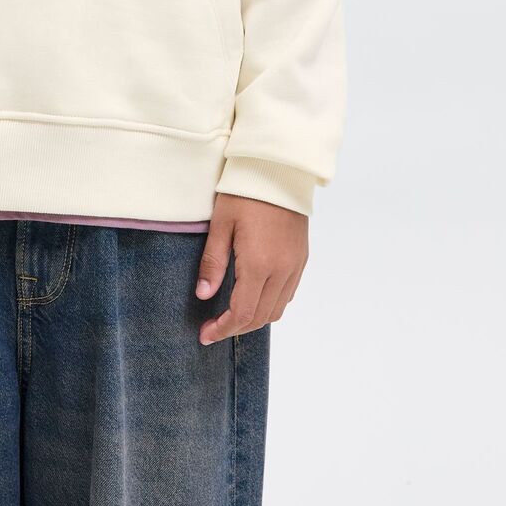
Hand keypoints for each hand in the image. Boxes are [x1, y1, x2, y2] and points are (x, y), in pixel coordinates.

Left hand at [194, 192, 307, 345]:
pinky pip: (288, 293)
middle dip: (236, 328)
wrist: (279, 169)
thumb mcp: (221, 224)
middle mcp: (282, 270)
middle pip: (261, 317)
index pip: (242, 312)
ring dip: (254, 318)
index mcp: (259, 263)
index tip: (205, 335)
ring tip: (231, 314)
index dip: (223, 329)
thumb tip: (204, 295)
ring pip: (277, 309)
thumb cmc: (245, 192)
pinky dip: (270, 303)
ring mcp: (295, 265)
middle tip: (213, 328)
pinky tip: (253, 295)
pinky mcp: (302, 257)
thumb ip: (213, 262)